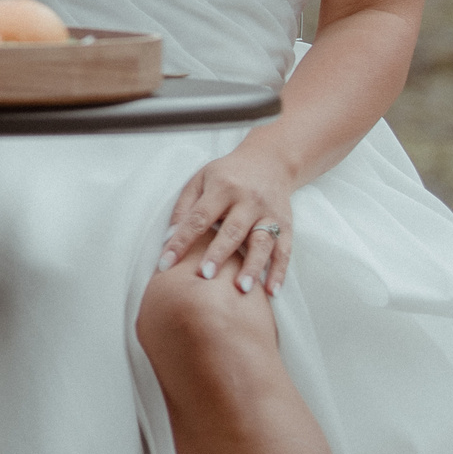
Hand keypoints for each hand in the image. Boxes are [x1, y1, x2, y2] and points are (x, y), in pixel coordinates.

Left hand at [158, 143, 296, 295]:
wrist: (270, 161)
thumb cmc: (227, 175)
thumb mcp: (201, 180)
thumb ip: (184, 207)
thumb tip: (168, 238)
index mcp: (222, 187)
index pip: (199, 217)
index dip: (181, 240)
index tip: (166, 263)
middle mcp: (248, 200)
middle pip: (232, 230)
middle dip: (219, 254)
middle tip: (205, 276)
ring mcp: (269, 213)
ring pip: (262, 242)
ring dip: (252, 266)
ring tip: (241, 289)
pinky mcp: (287, 224)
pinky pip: (284, 250)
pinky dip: (279, 272)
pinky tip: (271, 291)